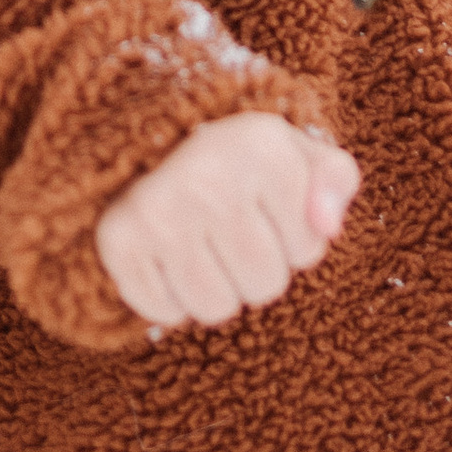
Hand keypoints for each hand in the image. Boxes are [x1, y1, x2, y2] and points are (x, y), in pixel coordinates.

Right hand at [95, 110, 359, 327]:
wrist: (147, 138)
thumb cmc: (240, 159)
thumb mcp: (298, 154)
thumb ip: (335, 181)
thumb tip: (329, 227)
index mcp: (261, 144)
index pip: (307, 250)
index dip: (293, 239)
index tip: (268, 208)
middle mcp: (207, 173)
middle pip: (263, 286)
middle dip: (257, 270)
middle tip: (232, 232)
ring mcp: (156, 207)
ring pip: (215, 308)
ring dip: (215, 289)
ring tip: (202, 245)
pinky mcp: (117, 240)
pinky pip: (165, 313)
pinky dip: (170, 297)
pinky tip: (168, 256)